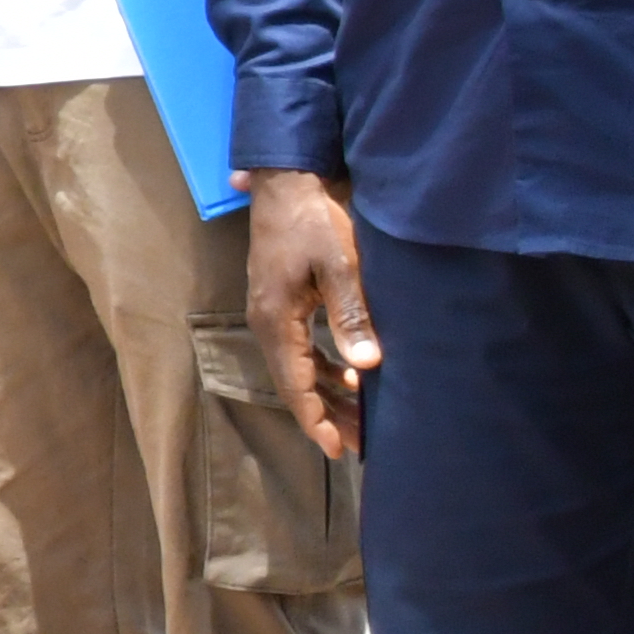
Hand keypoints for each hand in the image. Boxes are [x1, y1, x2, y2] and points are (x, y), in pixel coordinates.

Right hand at [243, 167, 379, 456]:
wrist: (285, 183)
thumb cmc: (313, 222)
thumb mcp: (339, 265)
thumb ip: (351, 315)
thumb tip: (366, 367)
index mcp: (276, 319)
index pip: (294, 383)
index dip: (315, 420)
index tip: (336, 450)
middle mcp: (266, 322)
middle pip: (295, 382)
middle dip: (326, 415)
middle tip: (359, 444)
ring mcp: (270, 312)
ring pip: (298, 367)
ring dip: (327, 394)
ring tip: (359, 418)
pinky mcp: (281, 302)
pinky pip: (300, 348)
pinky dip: (323, 368)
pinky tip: (350, 375)